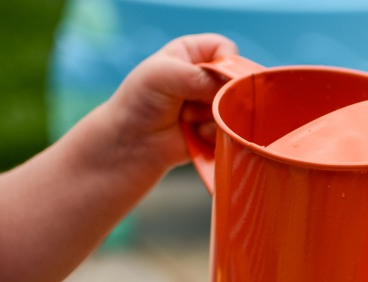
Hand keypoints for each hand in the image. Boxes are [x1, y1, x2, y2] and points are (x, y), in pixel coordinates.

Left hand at [107, 33, 237, 171]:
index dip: (227, 63)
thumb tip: (231, 87)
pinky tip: (195, 134)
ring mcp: (212, 104)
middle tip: (192, 105)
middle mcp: (206, 77)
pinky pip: (232, 130)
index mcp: (193, 54)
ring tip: (187, 120)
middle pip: (236, 81)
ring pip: (236, 108)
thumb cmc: (139, 103)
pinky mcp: (216, 129)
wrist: (131, 145)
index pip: (226, 49)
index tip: (218, 81)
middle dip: (219, 96)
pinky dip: (215, 134)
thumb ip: (197, 76)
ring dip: (213, 117)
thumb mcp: (161, 76)